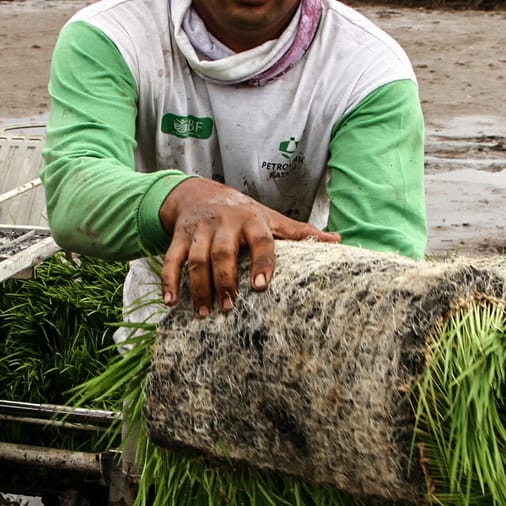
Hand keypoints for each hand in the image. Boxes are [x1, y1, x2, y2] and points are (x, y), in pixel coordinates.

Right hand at [157, 177, 340, 315]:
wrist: (198, 192)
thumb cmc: (242, 212)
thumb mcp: (270, 217)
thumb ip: (299, 233)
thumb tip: (336, 241)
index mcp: (252, 220)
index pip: (260, 240)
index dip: (261, 262)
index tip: (261, 287)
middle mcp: (224, 223)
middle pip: (223, 252)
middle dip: (225, 280)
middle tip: (230, 307)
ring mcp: (199, 230)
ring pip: (196, 259)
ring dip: (199, 287)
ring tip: (205, 313)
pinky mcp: (179, 237)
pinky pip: (172, 259)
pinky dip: (169, 281)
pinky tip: (171, 302)